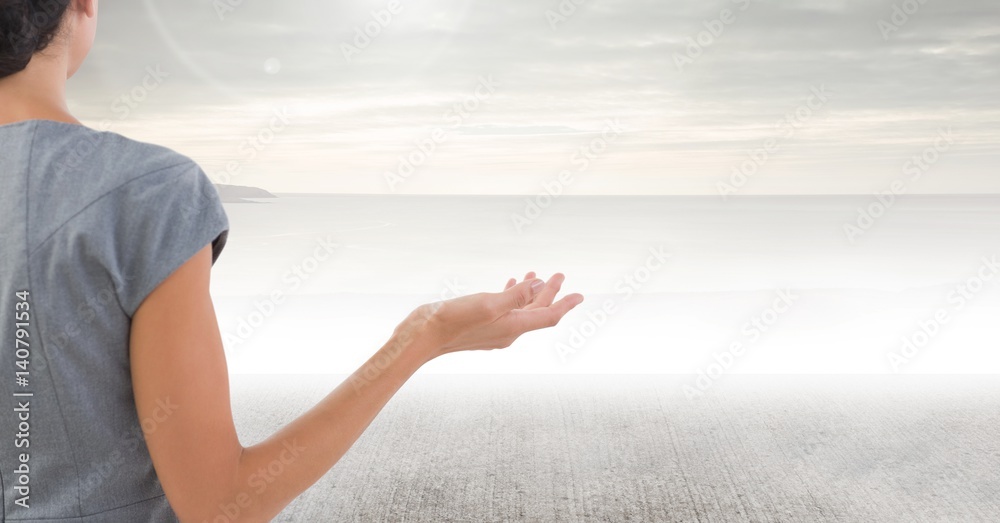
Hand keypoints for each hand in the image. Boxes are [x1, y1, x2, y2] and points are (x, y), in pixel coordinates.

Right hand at [396, 272, 583, 361]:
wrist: (421, 338)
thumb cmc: (453, 321)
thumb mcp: (488, 303)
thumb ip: (517, 295)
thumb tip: (542, 285)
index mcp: (513, 327)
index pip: (548, 316)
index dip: (566, 304)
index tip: (581, 295)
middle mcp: (507, 332)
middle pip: (536, 312)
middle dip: (550, 293)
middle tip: (560, 275)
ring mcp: (494, 331)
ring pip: (520, 310)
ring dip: (530, 293)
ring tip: (536, 274)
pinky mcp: (480, 327)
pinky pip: (504, 310)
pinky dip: (511, 296)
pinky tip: (508, 283)